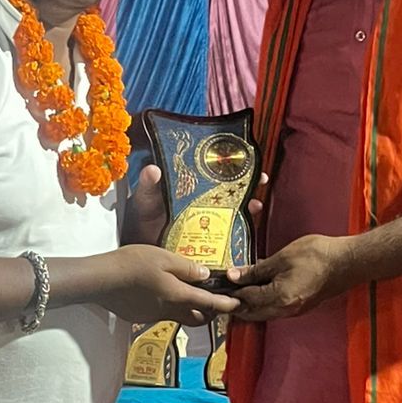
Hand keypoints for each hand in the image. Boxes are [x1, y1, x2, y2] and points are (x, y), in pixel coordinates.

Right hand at [97, 245, 239, 325]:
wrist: (100, 281)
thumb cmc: (132, 264)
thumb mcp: (163, 258)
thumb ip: (186, 267)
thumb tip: (204, 275)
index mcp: (178, 295)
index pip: (209, 303)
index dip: (226, 304)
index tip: (237, 304)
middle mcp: (169, 311)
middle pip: (197, 318)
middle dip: (210, 313)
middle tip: (215, 301)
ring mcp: (153, 316)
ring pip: (179, 316)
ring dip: (188, 309)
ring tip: (187, 293)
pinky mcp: (140, 316)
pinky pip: (161, 314)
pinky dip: (168, 306)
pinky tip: (158, 292)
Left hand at [123, 167, 268, 247]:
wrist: (141, 244)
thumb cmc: (144, 215)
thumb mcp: (145, 197)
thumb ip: (148, 185)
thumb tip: (152, 170)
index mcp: (192, 188)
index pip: (216, 173)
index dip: (232, 165)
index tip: (247, 159)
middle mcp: (204, 203)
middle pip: (232, 190)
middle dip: (249, 184)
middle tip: (260, 178)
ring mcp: (209, 222)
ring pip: (235, 212)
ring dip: (248, 207)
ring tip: (254, 205)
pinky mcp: (209, 241)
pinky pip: (228, 237)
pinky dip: (239, 236)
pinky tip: (245, 233)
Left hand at [230, 234, 354, 321]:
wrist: (347, 262)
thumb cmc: (316, 255)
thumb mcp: (282, 258)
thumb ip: (256, 270)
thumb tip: (234, 276)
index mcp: (278, 298)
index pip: (246, 299)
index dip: (231, 290)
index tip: (220, 283)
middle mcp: (284, 310)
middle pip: (252, 313)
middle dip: (237, 304)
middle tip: (225, 291)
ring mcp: (293, 311)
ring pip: (263, 313)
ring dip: (249, 304)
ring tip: (238, 289)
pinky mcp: (300, 307)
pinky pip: (274, 310)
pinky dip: (263, 302)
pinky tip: (259, 289)